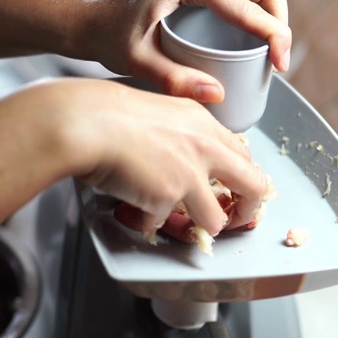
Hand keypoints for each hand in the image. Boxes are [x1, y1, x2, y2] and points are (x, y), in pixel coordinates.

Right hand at [38, 78, 266, 234]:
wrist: (85, 123)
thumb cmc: (105, 112)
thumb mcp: (156, 109)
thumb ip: (178, 130)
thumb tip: (180, 154)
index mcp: (201, 121)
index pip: (241, 151)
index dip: (242, 174)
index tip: (235, 187)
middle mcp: (204, 146)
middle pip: (252, 184)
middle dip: (249, 208)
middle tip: (237, 218)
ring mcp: (189, 174)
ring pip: (217, 219)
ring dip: (200, 227)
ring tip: (180, 226)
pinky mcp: (167, 197)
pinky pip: (165, 223)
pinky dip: (150, 222)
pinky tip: (135, 210)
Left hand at [83, 0, 291, 103]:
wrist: (97, 20)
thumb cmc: (112, 37)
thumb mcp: (138, 62)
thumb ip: (174, 79)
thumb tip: (218, 94)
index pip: (245, 5)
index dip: (272, 35)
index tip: (279, 66)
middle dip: (280, 25)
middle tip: (279, 64)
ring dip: (275, 19)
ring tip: (272, 58)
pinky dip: (261, 16)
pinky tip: (259, 46)